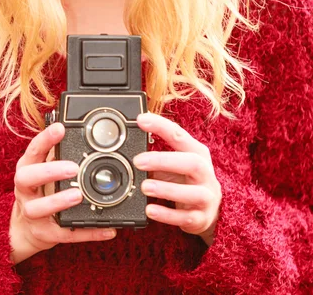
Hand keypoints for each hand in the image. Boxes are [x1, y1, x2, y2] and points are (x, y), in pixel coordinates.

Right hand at [10, 122, 116, 263]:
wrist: (25, 229)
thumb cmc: (40, 190)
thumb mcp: (44, 167)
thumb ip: (58, 152)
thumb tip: (81, 131)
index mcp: (27, 168)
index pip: (33, 150)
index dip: (45, 138)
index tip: (60, 128)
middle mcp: (24, 190)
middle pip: (26, 178)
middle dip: (49, 171)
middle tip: (73, 167)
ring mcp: (31, 213)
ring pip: (39, 208)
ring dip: (58, 201)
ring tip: (78, 195)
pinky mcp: (44, 234)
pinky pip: (65, 234)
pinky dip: (87, 232)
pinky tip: (106, 229)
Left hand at [133, 113, 221, 246]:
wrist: (210, 209)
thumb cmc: (187, 180)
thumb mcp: (176, 164)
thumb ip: (157, 157)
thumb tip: (129, 152)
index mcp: (197, 153)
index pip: (180, 135)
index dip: (161, 126)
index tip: (141, 120)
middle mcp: (205, 173)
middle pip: (191, 163)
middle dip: (164, 161)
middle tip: (138, 161)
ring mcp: (206, 196)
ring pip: (192, 193)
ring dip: (166, 189)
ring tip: (144, 187)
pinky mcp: (201, 218)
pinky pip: (185, 217)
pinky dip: (167, 214)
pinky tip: (151, 210)